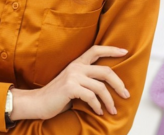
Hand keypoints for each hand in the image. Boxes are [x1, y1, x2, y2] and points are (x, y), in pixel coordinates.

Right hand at [11, 46, 129, 119]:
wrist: (37, 102)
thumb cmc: (57, 96)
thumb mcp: (72, 82)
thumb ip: (86, 79)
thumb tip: (107, 86)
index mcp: (77, 63)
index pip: (96, 50)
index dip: (111, 50)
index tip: (125, 52)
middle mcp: (76, 67)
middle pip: (105, 71)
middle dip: (119, 84)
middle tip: (126, 94)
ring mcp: (73, 76)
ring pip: (101, 87)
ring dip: (109, 101)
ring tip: (112, 110)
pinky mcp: (70, 88)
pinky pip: (91, 97)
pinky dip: (97, 106)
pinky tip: (98, 112)